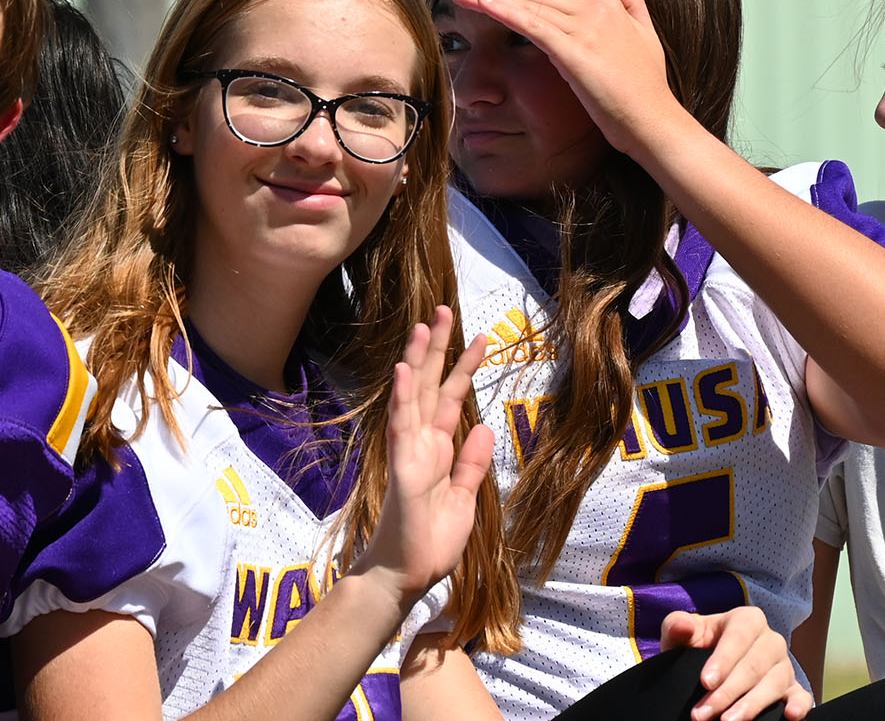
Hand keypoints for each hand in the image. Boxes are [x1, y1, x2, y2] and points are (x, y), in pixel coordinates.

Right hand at [357, 306, 493, 604]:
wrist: (409, 575)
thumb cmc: (432, 540)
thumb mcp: (465, 498)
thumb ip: (471, 464)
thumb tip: (483, 428)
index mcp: (438, 449)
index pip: (450, 398)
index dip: (462, 367)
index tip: (478, 337)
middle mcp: (421, 443)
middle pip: (429, 386)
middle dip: (436, 348)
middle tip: (443, 310)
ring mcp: (408, 452)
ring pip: (413, 397)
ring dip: (416, 361)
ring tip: (423, 325)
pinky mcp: (402, 468)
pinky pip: (401, 428)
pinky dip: (402, 399)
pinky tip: (404, 371)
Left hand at [445, 0, 688, 153]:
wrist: (654, 121)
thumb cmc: (646, 88)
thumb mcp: (645, 32)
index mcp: (607, 4)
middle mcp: (595, 9)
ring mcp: (585, 29)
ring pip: (529, 3)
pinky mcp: (574, 52)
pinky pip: (532, 24)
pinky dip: (504, 11)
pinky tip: (481, 6)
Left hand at [663, 607, 812, 720]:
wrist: (714, 665)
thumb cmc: (698, 645)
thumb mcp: (682, 633)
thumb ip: (677, 626)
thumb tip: (682, 626)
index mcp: (747, 620)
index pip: (738, 637)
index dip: (723, 660)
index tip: (705, 682)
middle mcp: (771, 640)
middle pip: (754, 665)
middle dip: (727, 692)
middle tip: (702, 714)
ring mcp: (784, 665)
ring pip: (774, 683)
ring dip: (751, 705)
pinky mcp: (793, 687)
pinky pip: (801, 695)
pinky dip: (799, 706)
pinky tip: (790, 716)